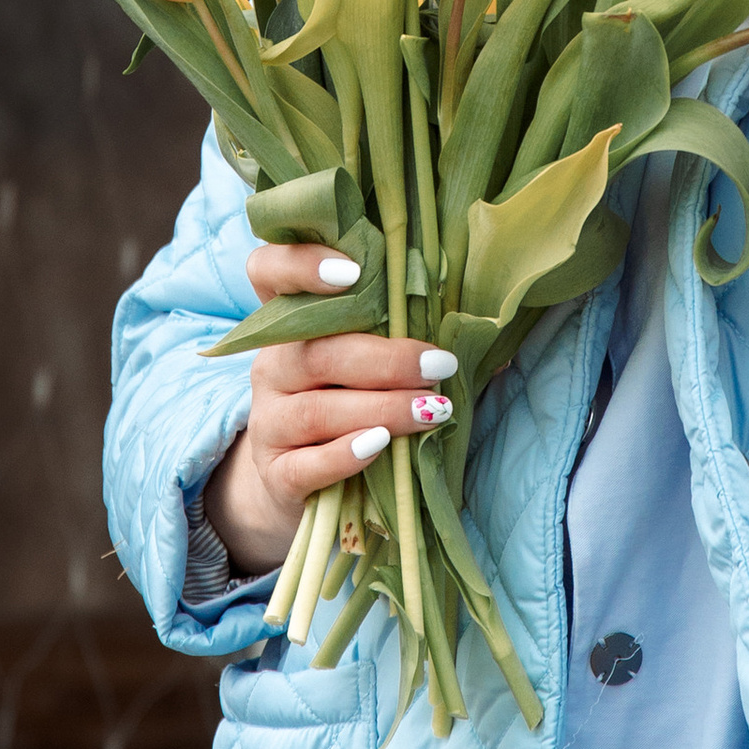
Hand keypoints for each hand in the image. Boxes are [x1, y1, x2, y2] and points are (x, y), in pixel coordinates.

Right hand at [199, 243, 458, 578]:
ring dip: (382, 408)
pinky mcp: (275, 473)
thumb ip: (400, 337)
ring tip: (432, 409)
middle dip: (387, 359)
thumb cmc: (353, 408)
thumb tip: (480, 331)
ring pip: (316, 410)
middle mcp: (271, 366)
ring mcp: (268, 421)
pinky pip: (305, 464)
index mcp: (290, 325)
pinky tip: (381, 446)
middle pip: (315, 352)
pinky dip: (345, 455)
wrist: (303, 484)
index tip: (352, 271)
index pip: (268, 271)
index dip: (300, 264)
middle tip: (439, 366)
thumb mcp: (367, 366)